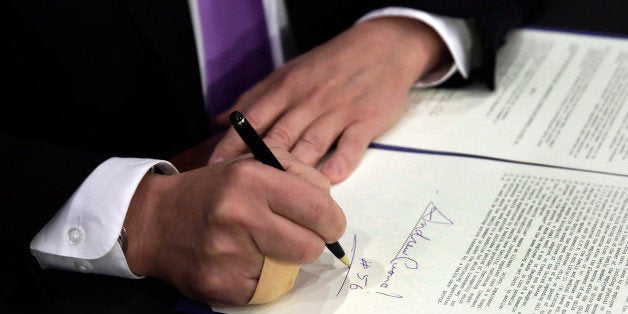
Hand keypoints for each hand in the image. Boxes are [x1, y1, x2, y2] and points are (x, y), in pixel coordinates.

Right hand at [122, 149, 345, 305]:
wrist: (156, 221)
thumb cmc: (215, 190)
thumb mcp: (254, 163)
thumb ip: (299, 174)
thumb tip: (330, 206)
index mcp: (251, 179)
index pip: (319, 209)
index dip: (332, 221)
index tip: (328, 224)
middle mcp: (238, 215)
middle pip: (310, 247)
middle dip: (311, 243)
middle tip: (296, 235)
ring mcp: (227, 255)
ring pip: (290, 271)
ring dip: (284, 260)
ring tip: (261, 244)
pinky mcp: (220, 285)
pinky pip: (265, 289)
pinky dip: (261, 277)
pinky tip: (241, 260)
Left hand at [209, 17, 448, 182]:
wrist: (381, 49)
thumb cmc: (329, 65)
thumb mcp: (288, 73)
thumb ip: (255, 98)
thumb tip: (219, 120)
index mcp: (286, 90)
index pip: (252, 122)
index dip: (231, 147)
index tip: (215, 171)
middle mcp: (308, 101)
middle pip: (279, 138)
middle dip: (258, 167)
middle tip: (243, 194)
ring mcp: (338, 111)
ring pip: (312, 143)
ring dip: (296, 170)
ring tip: (281, 198)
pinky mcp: (365, 120)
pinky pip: (351, 143)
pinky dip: (341, 160)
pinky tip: (330, 178)